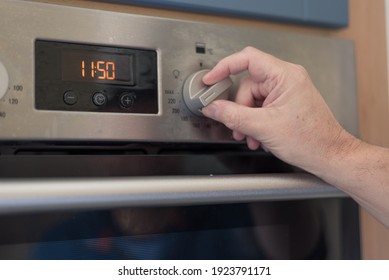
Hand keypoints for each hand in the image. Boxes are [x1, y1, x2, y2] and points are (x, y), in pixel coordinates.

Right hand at [202, 47, 356, 172]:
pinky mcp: (285, 103)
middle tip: (236, 126)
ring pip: (252, 100)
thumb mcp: (263, 127)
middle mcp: (286, 79)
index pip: (247, 59)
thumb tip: (212, 107)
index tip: (210, 80)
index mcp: (285, 76)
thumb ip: (232, 115)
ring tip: (251, 137)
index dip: (224, 67)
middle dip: (239, 109)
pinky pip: (261, 108)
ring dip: (246, 120)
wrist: (329, 156)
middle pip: (247, 86)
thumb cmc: (311, 140)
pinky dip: (255, 123)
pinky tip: (259, 137)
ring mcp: (286, 92)